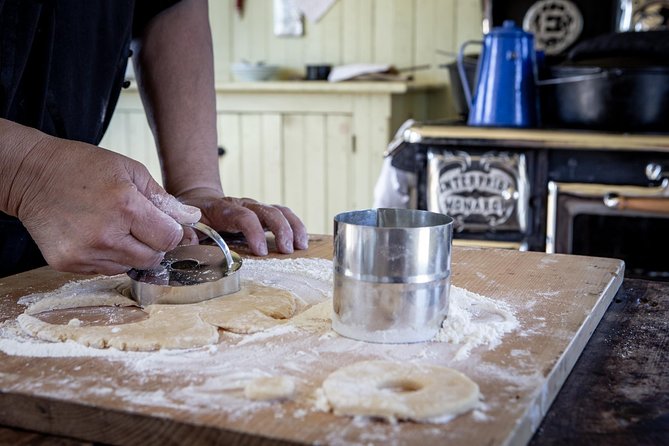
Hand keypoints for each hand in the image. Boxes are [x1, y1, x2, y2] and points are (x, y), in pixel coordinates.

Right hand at [13, 137, 200, 274]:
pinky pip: (106, 270)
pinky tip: (98, 236)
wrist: (31, 176)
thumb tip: (191, 219)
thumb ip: (163, 199)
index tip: (166, 225)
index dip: (173, 232)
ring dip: (133, 252)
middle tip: (141, 226)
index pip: (169, 238)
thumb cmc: (83, 168)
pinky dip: (111, 257)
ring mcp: (85, 253)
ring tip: (117, 228)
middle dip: (155, 244)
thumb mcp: (130, 171)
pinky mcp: (68, 264)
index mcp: (125, 207)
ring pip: (131, 267)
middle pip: (153, 258)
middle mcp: (106, 235)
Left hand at [177, 188, 308, 255]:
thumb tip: (189, 241)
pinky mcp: (263, 213)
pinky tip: (302, 241)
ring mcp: (255, 208)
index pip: (244, 216)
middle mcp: (244, 205)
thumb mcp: (184, 222)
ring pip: (280, 211)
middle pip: (268, 211)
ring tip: (301, 246)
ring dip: (293, 227)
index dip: (254, 232)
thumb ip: (186, 231)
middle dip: (281, 230)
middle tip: (287, 251)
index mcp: (224, 209)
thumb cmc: (193, 217)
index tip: (261, 252)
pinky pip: (283, 214)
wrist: (198, 199)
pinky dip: (295, 226)